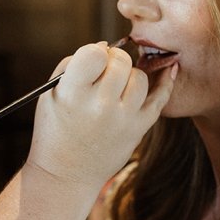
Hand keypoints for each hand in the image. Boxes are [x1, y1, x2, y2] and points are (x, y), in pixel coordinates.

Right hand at [25, 41, 174, 189]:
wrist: (66, 174)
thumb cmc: (55, 128)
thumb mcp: (51, 93)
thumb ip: (73, 63)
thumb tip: (105, 46)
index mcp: (72, 94)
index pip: (95, 54)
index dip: (95, 52)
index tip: (92, 61)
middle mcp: (100, 106)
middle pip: (121, 62)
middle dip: (114, 61)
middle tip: (105, 71)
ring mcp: (123, 119)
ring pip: (140, 77)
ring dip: (130, 75)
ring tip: (116, 87)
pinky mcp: (139, 129)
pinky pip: (160, 97)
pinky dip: (164, 81)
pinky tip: (168, 69)